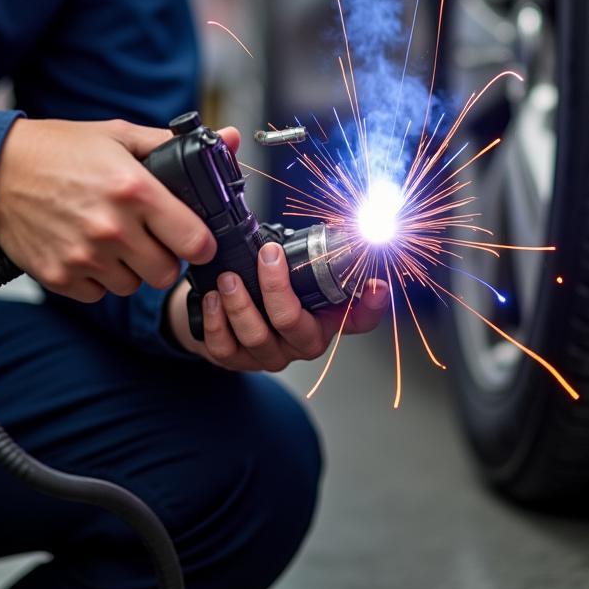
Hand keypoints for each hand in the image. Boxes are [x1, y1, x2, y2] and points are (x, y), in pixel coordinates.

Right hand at [0, 118, 240, 303]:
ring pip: (134, 286)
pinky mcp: (60, 277)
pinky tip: (87, 248)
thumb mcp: (119, 135)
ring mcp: (84, 257)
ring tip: (113, 237)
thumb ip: (174, 144)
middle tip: (149, 234)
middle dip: (165, 255)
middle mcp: (112, 229)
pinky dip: (99, 278)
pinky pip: (99, 293)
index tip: (193, 236)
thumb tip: (231, 138)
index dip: (200, 241)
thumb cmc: (60, 149)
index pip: (196, 241)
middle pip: (167, 272)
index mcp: (135, 191)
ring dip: (131, 268)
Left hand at [167, 242, 390, 371]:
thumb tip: (317, 227)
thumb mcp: (289, 270)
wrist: (221, 315)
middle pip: (295, 325)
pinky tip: (211, 300)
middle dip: (276, 288)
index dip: (372, 306)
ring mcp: (269, 354)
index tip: (377, 286)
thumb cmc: (261, 286)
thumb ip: (303, 255)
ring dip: (240, 304)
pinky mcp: (237, 361)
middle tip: (266, 257)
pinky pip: (226, 349)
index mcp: (322, 318)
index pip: (359, 318)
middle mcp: (300, 340)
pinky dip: (216, 323)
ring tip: (228, 279)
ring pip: (258, 337)